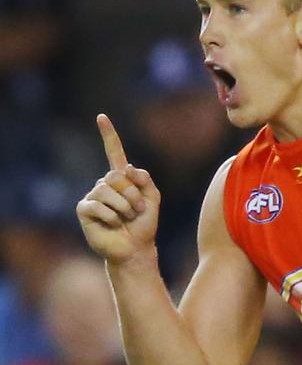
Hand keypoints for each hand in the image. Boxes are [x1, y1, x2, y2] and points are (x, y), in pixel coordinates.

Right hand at [76, 114, 160, 263]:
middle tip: (136, 211)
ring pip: (109, 191)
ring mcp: (93, 196)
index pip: (114, 152)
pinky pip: (99, 206)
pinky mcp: (84, 210)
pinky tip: (112, 225)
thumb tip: (126, 169)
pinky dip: (112, 217)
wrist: (135, 248)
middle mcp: (104, 184)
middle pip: (116, 176)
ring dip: (124, 207)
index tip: (101, 117)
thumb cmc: (144, 224)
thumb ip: (145, 180)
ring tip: (126, 219)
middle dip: (132, 195)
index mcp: (121, 179)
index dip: (108, 135)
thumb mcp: (153, 198)